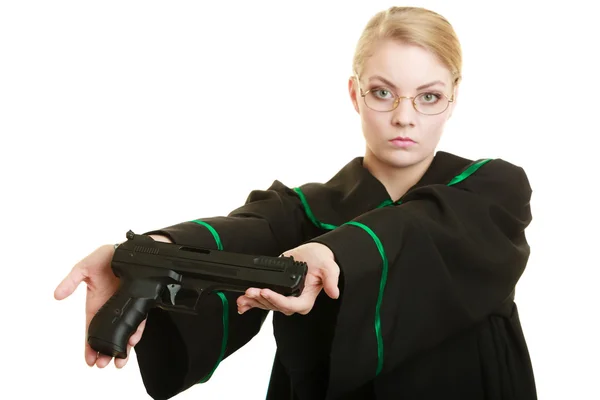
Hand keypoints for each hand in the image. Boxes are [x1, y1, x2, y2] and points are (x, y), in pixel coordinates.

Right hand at [53, 235, 169, 367]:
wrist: (130, 249)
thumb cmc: (106, 257)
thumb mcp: (84, 267)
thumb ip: (71, 280)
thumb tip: (57, 295)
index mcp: (96, 304)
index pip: (91, 330)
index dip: (90, 345)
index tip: (90, 360)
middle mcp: (111, 308)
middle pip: (108, 335)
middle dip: (105, 351)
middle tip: (104, 364)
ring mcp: (126, 305)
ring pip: (124, 331)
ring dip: (122, 347)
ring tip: (119, 361)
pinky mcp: (141, 301)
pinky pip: (139, 319)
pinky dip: (136, 330)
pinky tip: (133, 341)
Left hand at [236, 242, 339, 315]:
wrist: (314, 254)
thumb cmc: (321, 261)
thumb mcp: (329, 267)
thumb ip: (331, 279)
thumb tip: (334, 292)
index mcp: (306, 299)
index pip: (290, 305)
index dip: (277, 300)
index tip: (266, 291)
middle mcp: (294, 301)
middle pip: (275, 306)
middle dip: (262, 299)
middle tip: (252, 290)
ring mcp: (283, 298)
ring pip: (266, 305)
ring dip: (254, 301)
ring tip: (245, 294)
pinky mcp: (275, 292)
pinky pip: (262, 301)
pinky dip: (250, 304)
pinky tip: (242, 304)